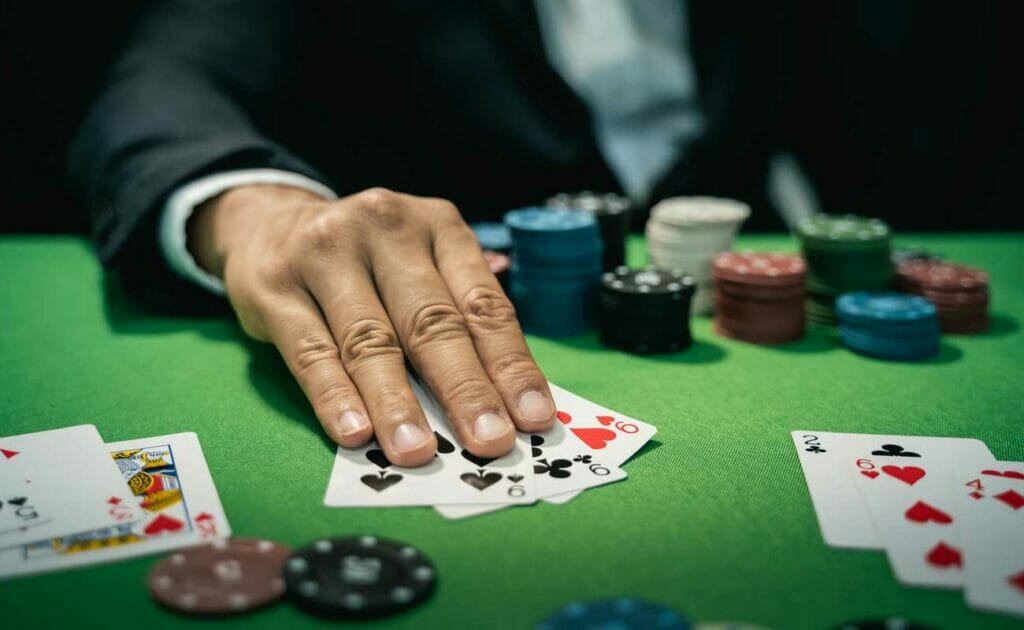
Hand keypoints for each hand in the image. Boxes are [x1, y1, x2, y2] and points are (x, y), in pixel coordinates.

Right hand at [188, 185, 555, 465]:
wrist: (271, 220)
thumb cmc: (370, 260)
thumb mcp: (423, 260)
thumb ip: (461, 313)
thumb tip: (512, 397)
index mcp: (438, 225)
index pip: (482, 302)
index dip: (510, 364)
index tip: (533, 417)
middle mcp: (385, 229)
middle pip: (431, 321)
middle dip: (465, 389)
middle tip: (489, 442)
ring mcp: (326, 254)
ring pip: (370, 341)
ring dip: (398, 403)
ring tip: (419, 452)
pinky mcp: (275, 286)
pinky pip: (311, 351)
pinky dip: (334, 396)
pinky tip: (355, 434)